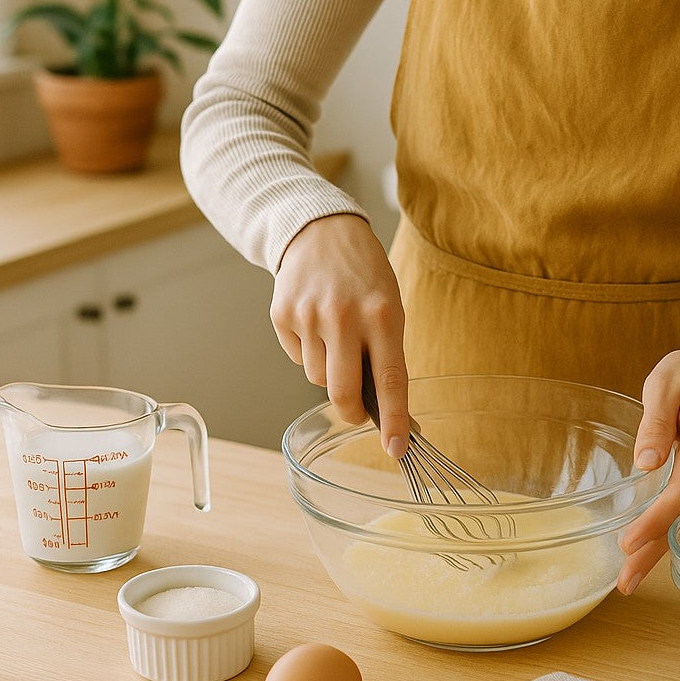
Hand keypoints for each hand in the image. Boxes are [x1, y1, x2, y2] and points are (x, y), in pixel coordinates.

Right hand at [271, 214, 409, 457]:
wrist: (321, 230)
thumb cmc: (365, 275)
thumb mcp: (390, 306)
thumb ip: (386, 353)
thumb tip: (388, 410)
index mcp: (383, 315)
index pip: (390, 380)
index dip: (395, 420)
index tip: (397, 450)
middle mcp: (344, 317)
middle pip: (343, 393)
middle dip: (353, 412)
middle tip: (359, 412)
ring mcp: (309, 316)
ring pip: (317, 379)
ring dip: (329, 372)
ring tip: (336, 338)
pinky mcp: (282, 315)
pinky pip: (297, 359)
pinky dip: (309, 352)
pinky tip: (315, 325)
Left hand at [617, 334, 679, 594]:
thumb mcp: (666, 381)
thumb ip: (655, 421)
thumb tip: (645, 461)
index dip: (656, 521)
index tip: (628, 542)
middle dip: (654, 551)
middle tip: (624, 583)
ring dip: (663, 547)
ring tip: (630, 576)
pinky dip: (676, 529)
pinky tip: (652, 549)